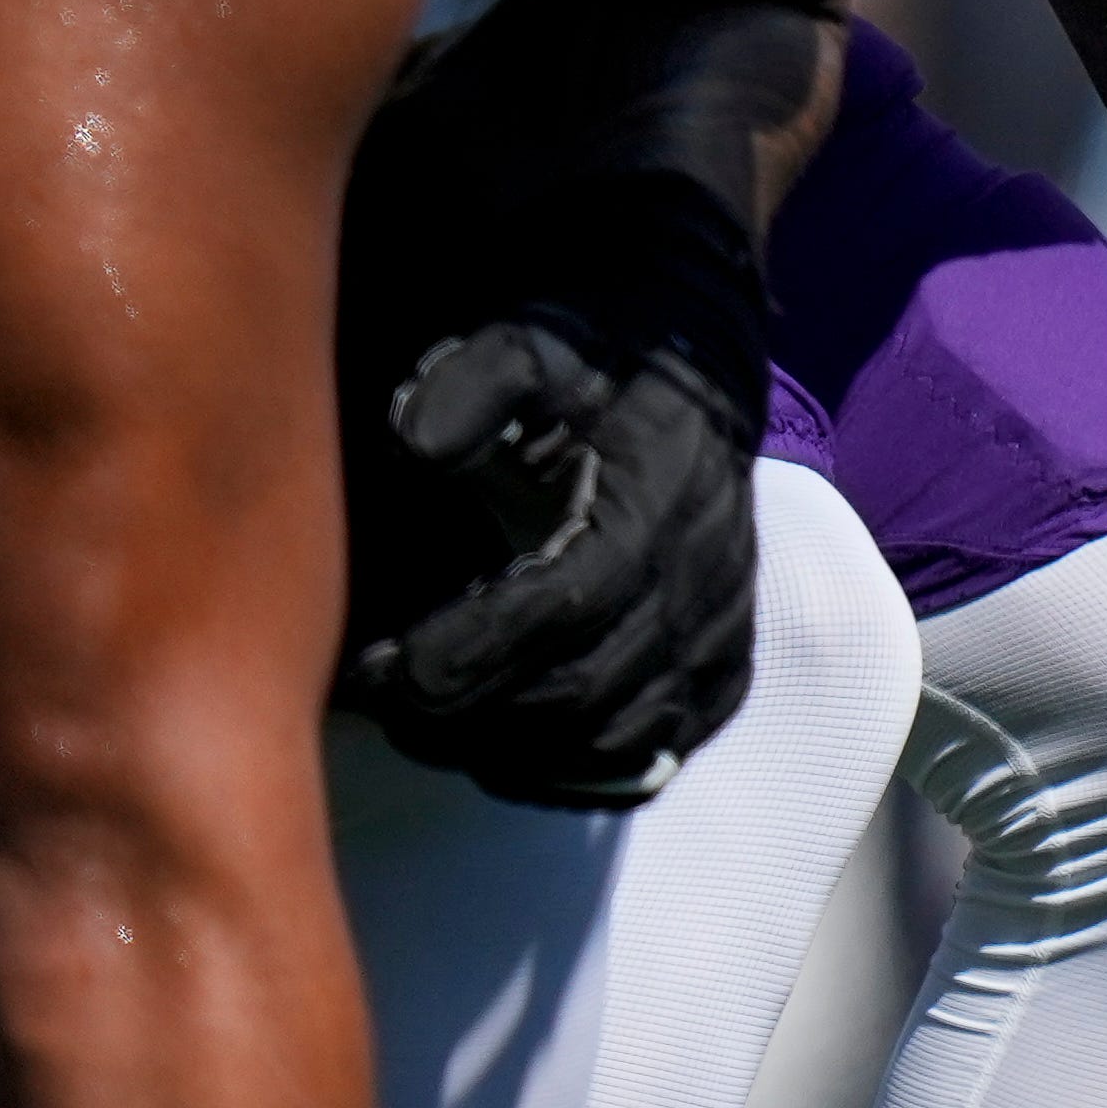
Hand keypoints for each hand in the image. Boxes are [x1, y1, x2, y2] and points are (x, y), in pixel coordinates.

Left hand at [341, 176, 767, 809]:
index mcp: (661, 495)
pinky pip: (659, 750)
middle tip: (380, 709)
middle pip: (584, 688)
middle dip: (471, 713)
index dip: (469, 652)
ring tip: (429, 730)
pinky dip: (581, 769)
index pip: (564, 605)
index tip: (381, 672)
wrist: (701, 356)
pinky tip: (509, 753)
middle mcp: (706, 572)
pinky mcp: (726, 662)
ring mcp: (722, 624)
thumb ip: (476, 381)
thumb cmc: (600, 348)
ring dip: (517, 750)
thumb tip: (413, 441)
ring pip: (619, 734)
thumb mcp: (536, 337)